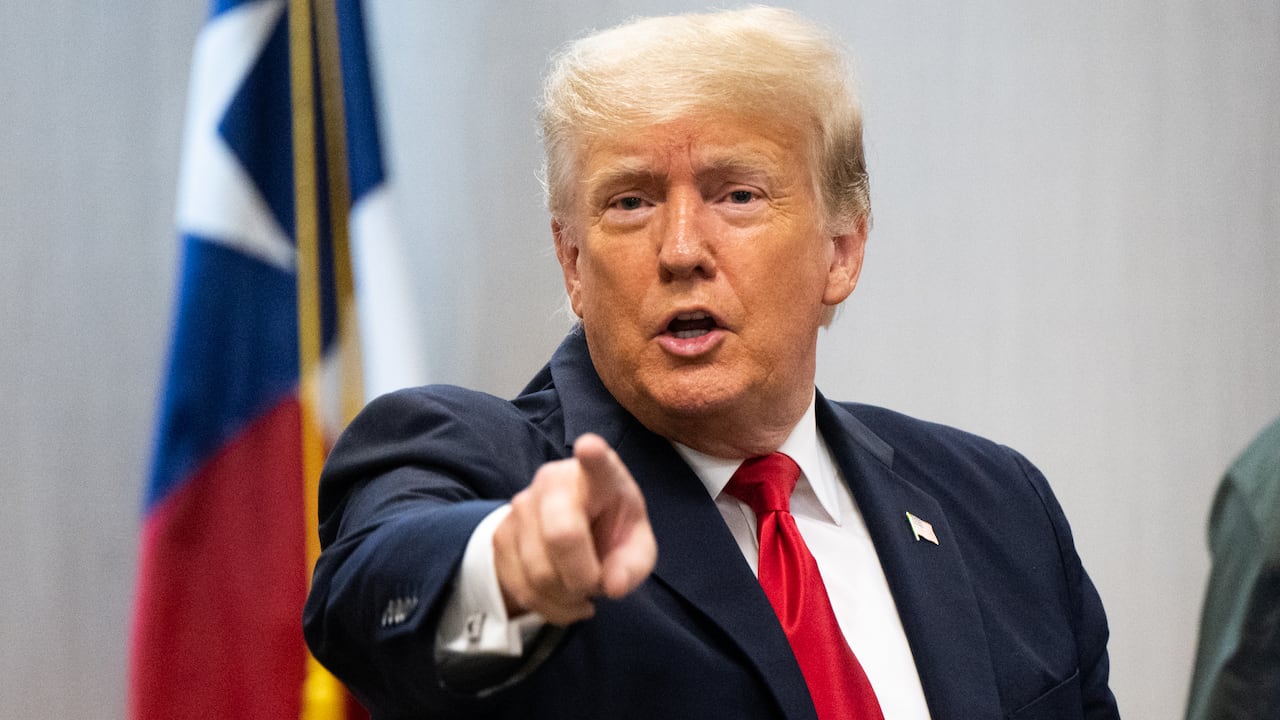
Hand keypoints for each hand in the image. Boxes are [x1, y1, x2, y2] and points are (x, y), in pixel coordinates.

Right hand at [492, 433, 656, 625]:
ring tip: (580, 588)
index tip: (590, 446)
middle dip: (583, 577)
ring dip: (566, 597)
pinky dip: (548, 606)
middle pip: (562, 536)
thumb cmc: (609, 531)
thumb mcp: (635, 547)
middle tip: (596, 583)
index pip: (595, 462)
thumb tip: (612, 585)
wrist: (567, 535)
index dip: (593, 456)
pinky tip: (562, 596)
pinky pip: (522, 588)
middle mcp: (554, 481)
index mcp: (598, 476)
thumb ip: (632, 565)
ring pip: (539, 572)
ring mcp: (521, 506)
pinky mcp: (499, 535)